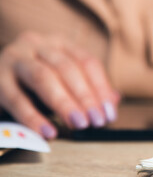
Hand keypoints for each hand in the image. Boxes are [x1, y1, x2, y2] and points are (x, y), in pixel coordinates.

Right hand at [0, 31, 119, 138]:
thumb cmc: (36, 82)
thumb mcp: (64, 81)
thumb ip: (88, 89)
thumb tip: (113, 101)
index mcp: (59, 43)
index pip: (86, 62)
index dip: (101, 88)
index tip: (109, 113)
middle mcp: (37, 45)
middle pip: (66, 68)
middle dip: (85, 96)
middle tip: (96, 121)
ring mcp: (14, 60)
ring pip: (43, 78)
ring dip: (64, 103)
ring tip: (78, 124)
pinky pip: (16, 99)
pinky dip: (34, 118)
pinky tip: (48, 132)